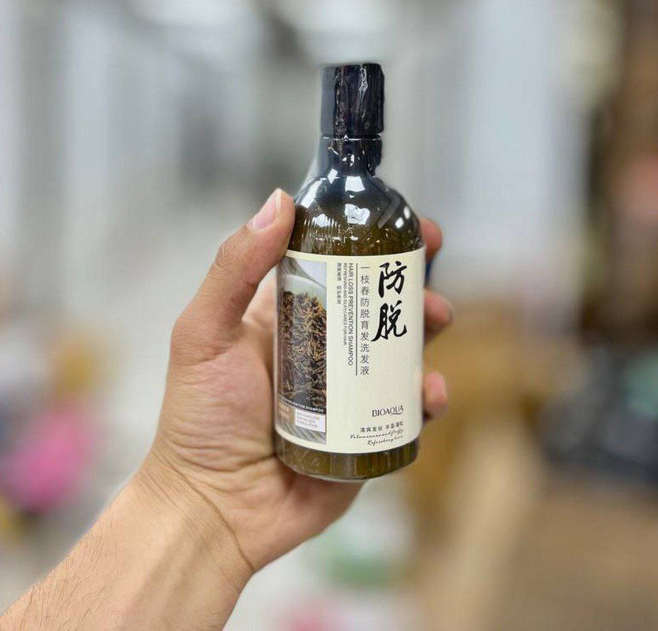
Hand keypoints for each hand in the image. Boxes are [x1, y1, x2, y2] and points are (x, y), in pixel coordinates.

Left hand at [140, 189, 451, 579]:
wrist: (214, 508)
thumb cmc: (200, 418)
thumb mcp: (204, 333)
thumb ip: (235, 268)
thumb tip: (279, 200)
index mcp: (286, 316)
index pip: (333, 265)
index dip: (368, 240)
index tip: (399, 221)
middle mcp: (322, 348)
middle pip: (376, 303)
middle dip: (409, 283)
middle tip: (429, 274)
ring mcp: (347, 392)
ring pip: (400, 350)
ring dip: (425, 330)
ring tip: (437, 320)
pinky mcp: (367, 433)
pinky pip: (407, 408)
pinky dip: (428, 395)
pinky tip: (430, 392)